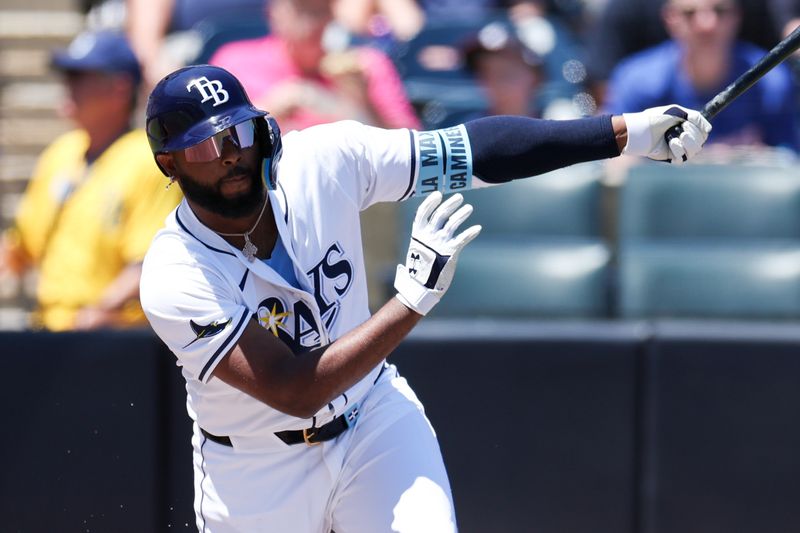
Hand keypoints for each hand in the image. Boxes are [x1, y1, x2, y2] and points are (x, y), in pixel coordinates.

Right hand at [394, 191, 481, 314]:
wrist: (421, 286)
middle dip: (451, 203)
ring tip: (469, 208)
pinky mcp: (451, 252)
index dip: (430, 202)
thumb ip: (424, 236)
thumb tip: (432, 226)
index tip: (438, 194)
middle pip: (441, 214)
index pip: (424, 212)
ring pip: (453, 223)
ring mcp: (440, 243)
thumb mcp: (417, 248)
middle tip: (459, 197)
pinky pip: (463, 238)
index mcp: (418, 233)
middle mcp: (428, 235)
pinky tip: (478, 228)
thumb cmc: (420, 268)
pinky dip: (471, 232)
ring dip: (462, 214)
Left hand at [622, 104, 711, 163]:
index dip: (700, 129)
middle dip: (693, 133)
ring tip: (677, 136)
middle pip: (701, 142)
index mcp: (687, 128)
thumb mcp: (679, 111)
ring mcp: (679, 149)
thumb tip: (709, 129)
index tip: (690, 122)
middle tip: (682, 128)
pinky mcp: (671, 157)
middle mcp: (685, 139)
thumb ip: (696, 117)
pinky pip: (682, 158)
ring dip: (688, 142)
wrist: (643, 129)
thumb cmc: (658, 118)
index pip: (704, 133)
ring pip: (694, 151)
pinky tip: (670, 143)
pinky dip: (678, 149)